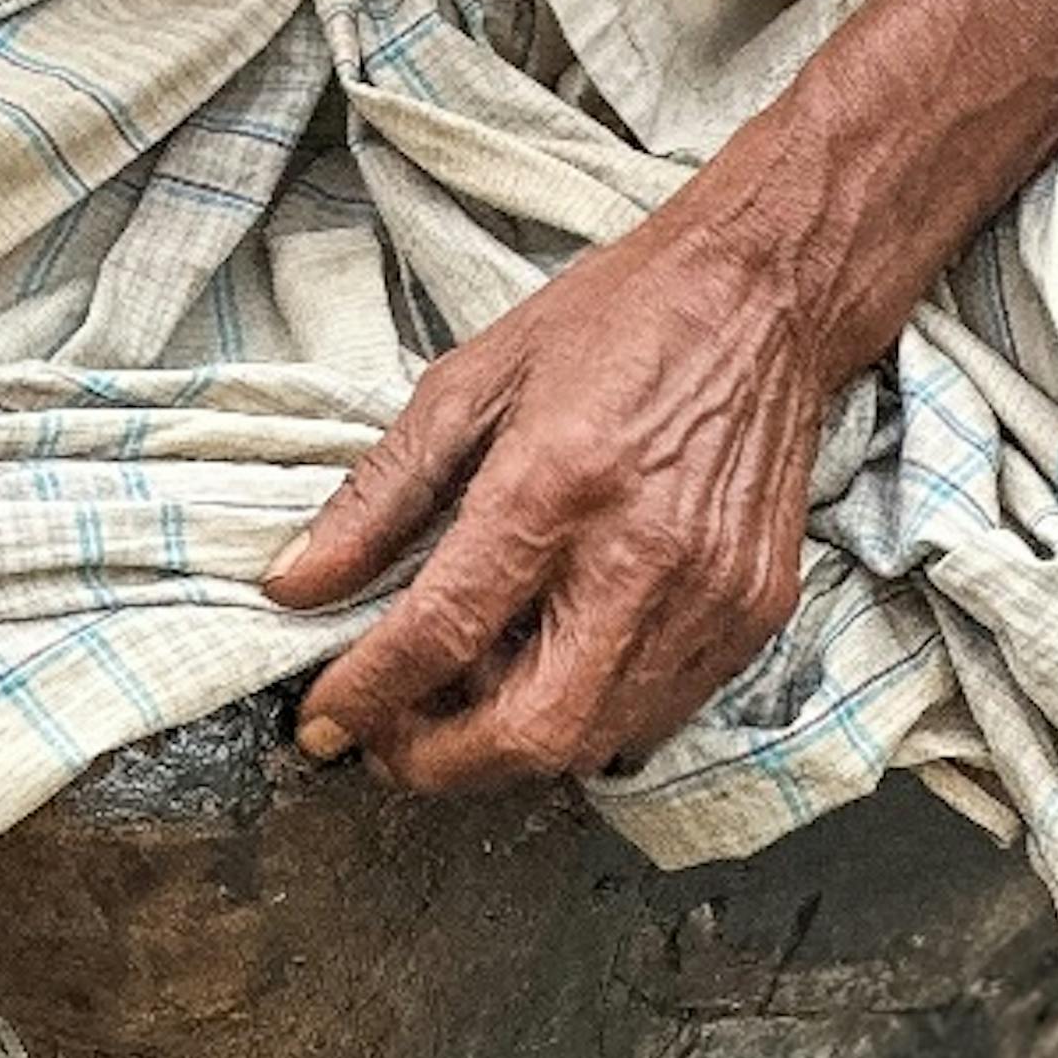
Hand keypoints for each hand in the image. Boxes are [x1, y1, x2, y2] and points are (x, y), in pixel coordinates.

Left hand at [257, 194, 843, 792]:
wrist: (762, 296)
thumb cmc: (614, 322)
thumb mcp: (471, 381)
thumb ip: (378, 495)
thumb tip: (295, 582)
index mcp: (557, 481)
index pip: (444, 630)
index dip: (369, 693)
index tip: (324, 718)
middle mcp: (642, 554)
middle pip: (531, 730)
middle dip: (440, 761)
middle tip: (387, 735)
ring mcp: (710, 595)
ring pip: (597, 743)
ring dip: (511, 746)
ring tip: (463, 693)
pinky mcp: (755, 613)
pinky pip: (659, 715)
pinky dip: (590, 717)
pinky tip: (549, 666)